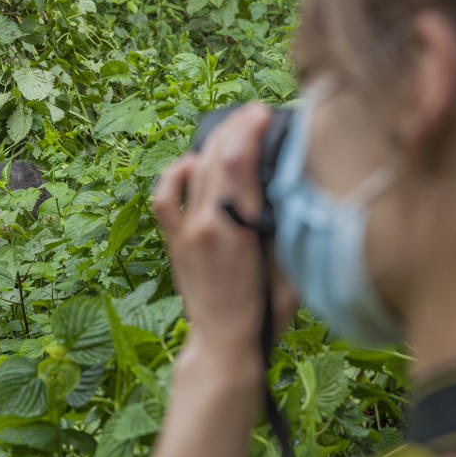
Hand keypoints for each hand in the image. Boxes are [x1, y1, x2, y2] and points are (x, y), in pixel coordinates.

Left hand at [152, 103, 297, 366]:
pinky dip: (176, 175)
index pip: (241, 162)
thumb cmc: (264, 313)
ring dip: (210, 144)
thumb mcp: (290, 269)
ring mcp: (187, 231)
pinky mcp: (175, 242)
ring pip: (193, 171)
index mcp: (240, 229)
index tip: (264, 112)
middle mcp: (209, 223)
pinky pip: (165, 198)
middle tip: (252, 113)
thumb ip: (286, 229)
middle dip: (235, 127)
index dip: (250, 129)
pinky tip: (191, 164)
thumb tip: (288, 189)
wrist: (223, 344)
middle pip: (217, 158)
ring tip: (229, 131)